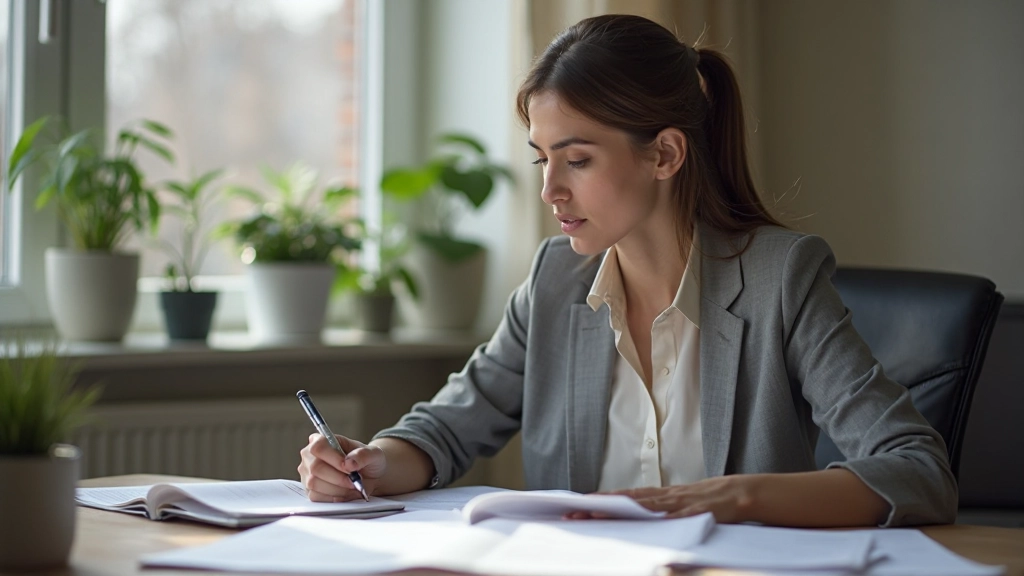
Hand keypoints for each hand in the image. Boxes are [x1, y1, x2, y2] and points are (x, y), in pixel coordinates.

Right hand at [298, 433, 386, 501]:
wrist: (370, 477)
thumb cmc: (368, 461)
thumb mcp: (373, 454)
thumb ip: (363, 455)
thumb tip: (348, 463)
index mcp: (322, 440)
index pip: (318, 447)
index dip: (333, 459)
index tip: (349, 468)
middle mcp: (310, 456)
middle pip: (315, 468)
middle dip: (338, 478)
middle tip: (354, 481)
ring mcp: (307, 474)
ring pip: (314, 484)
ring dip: (337, 489)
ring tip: (352, 486)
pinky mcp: (310, 490)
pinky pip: (316, 497)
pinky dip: (333, 497)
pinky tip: (344, 493)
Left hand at [568, 475, 756, 522]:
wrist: (740, 492)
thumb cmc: (708, 501)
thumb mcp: (679, 504)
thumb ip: (659, 509)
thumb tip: (638, 515)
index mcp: (661, 495)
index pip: (626, 497)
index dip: (603, 501)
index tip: (579, 504)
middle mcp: (666, 496)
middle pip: (628, 500)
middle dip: (601, 506)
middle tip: (576, 511)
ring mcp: (680, 502)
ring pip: (646, 505)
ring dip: (621, 509)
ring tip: (598, 512)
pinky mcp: (698, 510)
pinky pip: (679, 516)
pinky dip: (665, 518)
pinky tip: (651, 522)